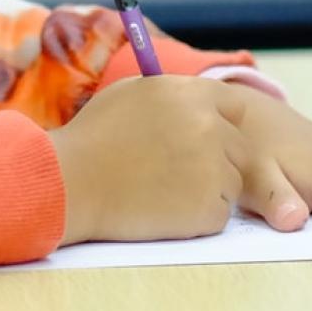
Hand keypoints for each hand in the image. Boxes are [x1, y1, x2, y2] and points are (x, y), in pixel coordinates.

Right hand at [52, 76, 291, 244]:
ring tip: (163, 191)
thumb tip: (196, 96)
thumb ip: (173, 92)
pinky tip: (163, 211)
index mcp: (192, 94)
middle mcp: (210, 126)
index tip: (213, 141)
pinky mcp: (209, 208)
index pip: (236, 107)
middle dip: (219, 161)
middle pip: (240, 148)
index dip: (225, 125)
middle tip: (180, 174)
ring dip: (208, 190)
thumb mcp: (132, 93)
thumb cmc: (93, 138)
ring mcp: (214, 168)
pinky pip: (219, 214)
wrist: (71, 184)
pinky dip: (198, 218)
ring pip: (232, 183)